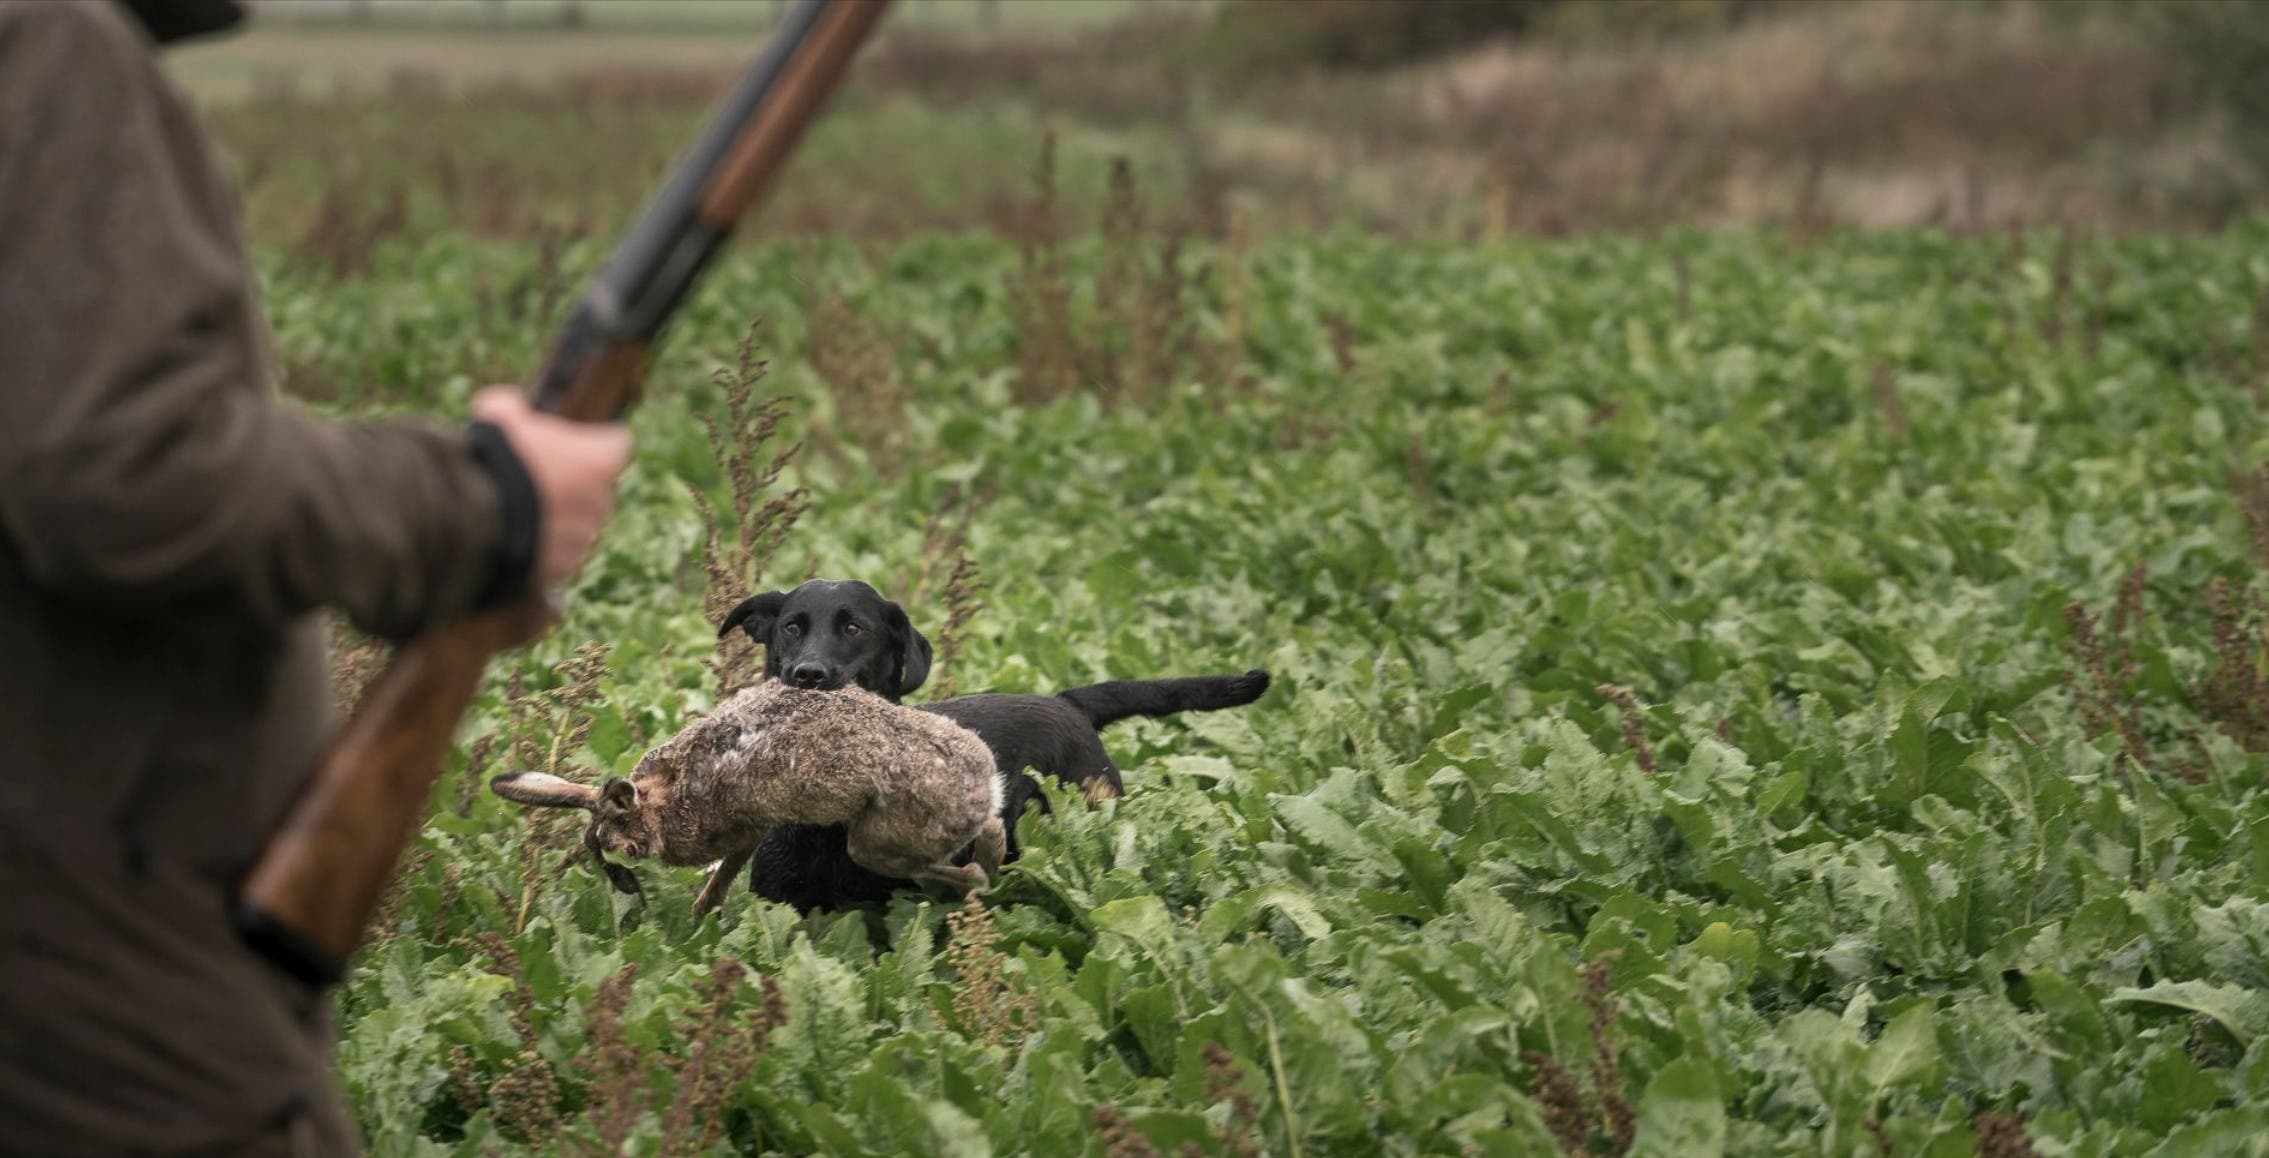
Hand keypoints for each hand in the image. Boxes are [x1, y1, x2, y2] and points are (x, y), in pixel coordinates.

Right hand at [471, 387, 632, 589]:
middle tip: (541, 478)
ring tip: (524, 511)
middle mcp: (600, 500)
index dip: (599, 441)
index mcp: (598, 461)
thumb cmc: (495, 461)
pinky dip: (548, 547)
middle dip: (576, 483)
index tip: (580, 443)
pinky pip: (563, 554)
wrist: (475, 519)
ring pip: (582, 523)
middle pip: (599, 487)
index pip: (618, 443)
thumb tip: (506, 405)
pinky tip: (519, 537)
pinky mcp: (565, 566)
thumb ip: (510, 408)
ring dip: (563, 517)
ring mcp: (585, 536)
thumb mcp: (497, 417)